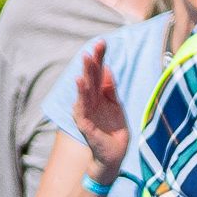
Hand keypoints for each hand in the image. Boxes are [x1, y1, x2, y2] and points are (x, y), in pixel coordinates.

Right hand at [72, 43, 130, 176]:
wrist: (114, 154)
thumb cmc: (114, 129)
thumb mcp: (116, 105)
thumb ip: (110, 89)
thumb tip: (107, 69)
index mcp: (99, 95)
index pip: (97, 73)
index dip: (99, 58)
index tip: (102, 42)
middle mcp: (90, 101)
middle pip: (90, 77)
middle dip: (92, 61)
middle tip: (94, 45)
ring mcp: (86, 111)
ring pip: (85, 89)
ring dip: (85, 72)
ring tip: (86, 57)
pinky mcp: (84, 122)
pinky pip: (81, 106)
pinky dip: (80, 94)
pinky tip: (80, 81)